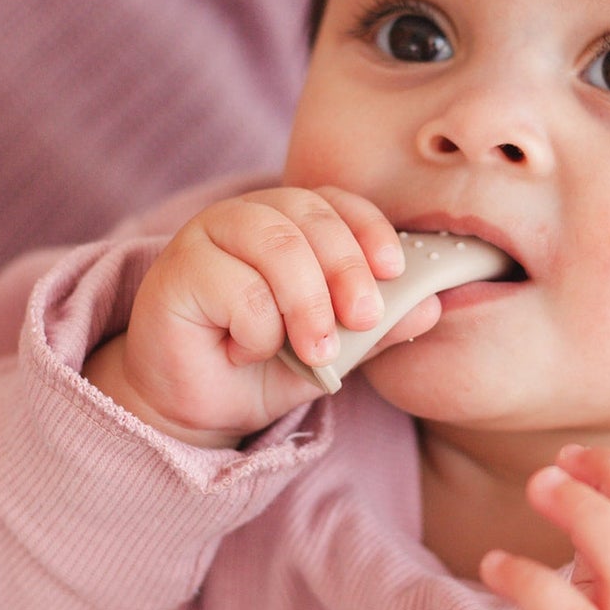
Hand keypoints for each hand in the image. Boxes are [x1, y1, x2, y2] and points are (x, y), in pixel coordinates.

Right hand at [83, 187, 438, 445]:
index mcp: (288, 221)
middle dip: (347, 270)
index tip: (394, 270)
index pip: (336, 202)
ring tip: (317, 352)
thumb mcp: (335, 349)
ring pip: (277, 247)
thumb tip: (431, 306)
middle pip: (309, 219)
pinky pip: (238, 289)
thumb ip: (379, 327)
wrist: (198, 407)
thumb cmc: (265, 366)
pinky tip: (244, 350)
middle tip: (364, 320)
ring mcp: (206, 235)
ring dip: (308, 304)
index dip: (369, 230)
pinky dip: (257, 330)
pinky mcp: (177, 270)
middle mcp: (247, 215)